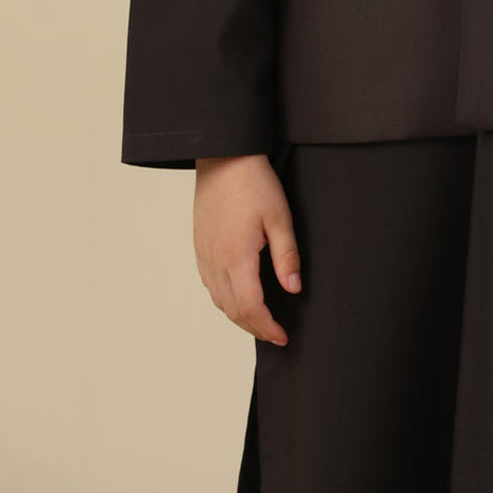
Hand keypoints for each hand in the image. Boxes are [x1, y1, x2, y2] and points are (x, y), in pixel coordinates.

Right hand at [193, 153, 301, 345]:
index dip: (267, 327)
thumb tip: (293, 289)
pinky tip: (238, 295)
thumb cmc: (254, 182)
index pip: (251, 307)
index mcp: (236, 256)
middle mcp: (215, 260)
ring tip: (259, 320)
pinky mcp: (199, 245)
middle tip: (274, 334)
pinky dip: (224, 299)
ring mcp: (204, 254)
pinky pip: (209, 284)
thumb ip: (286, 255)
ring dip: (238, 316)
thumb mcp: (279, 217)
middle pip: (232, 310)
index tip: (283, 336)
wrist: (223, 156)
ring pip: (218, 300)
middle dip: (254, 327)